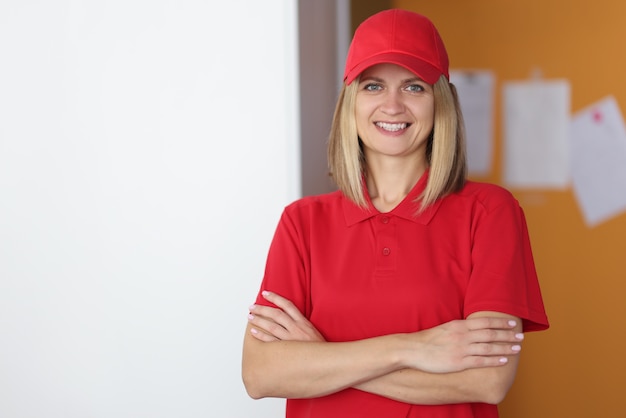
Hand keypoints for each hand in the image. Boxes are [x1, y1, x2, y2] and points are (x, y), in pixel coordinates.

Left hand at [248, 291, 325, 342]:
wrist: (327, 360)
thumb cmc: (319, 347)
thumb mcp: (312, 330)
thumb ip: (300, 323)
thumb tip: (287, 317)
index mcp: (303, 321)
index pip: (287, 305)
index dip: (275, 297)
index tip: (265, 294)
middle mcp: (297, 328)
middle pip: (276, 314)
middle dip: (262, 309)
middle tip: (251, 307)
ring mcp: (292, 339)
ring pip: (272, 326)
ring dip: (259, 320)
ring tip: (250, 316)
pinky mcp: (288, 349)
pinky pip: (271, 341)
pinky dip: (261, 336)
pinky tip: (253, 331)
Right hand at [402, 316, 523, 373]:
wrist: (413, 350)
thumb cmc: (428, 339)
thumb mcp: (446, 327)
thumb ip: (461, 328)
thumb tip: (474, 327)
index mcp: (459, 325)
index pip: (485, 322)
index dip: (500, 323)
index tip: (512, 324)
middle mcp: (462, 335)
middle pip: (490, 334)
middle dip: (508, 335)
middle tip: (521, 336)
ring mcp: (461, 349)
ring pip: (489, 348)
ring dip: (505, 348)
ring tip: (517, 348)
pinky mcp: (459, 362)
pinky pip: (480, 361)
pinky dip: (494, 360)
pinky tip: (503, 360)